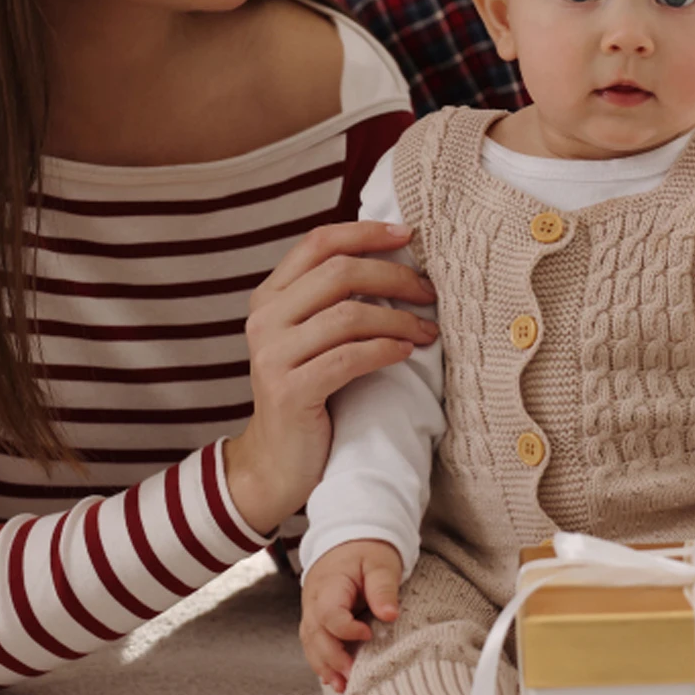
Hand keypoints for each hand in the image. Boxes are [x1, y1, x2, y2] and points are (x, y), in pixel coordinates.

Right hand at [224, 221, 438, 535]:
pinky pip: (349, 358)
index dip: (365, 232)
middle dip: (394, 277)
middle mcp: (264, 319)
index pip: (318, 242)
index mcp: (270, 297)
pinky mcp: (289, 391)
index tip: (407, 234)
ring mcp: (272, 355)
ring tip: (427, 331)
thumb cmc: (311, 391)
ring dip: (399, 319)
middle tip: (430, 291)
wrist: (278, 462)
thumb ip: (335, 299)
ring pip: (349, 315)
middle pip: (339, 272)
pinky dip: (385, 350)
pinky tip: (406, 352)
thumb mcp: (313, 337)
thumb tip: (398, 257)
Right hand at [300, 539, 404, 692]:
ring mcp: (312, 609)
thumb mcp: (381, 563)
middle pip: (315, 634)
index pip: (329, 614)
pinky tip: (333, 677)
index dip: (347, 630)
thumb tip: (389, 615)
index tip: (369, 634)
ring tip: (340, 686)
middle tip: (351, 677)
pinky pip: (314, 641)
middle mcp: (314, 599)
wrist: (352, 538)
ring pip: (310, 642)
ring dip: (323, 665)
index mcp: (329, 584)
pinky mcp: (317, 617)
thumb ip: (383, 588)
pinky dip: (322, 660)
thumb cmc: (368, 549)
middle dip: (331, 658)